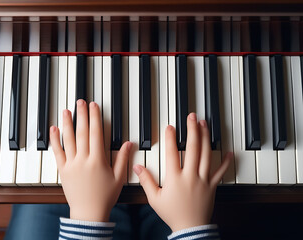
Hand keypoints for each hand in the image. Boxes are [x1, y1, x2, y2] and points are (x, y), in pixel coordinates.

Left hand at [50, 100, 131, 221]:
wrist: (89, 213)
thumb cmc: (105, 196)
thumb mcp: (118, 177)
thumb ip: (123, 158)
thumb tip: (130, 143)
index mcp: (97, 160)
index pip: (96, 133)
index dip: (95, 118)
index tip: (94, 106)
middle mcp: (83, 159)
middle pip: (82, 132)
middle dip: (82, 115)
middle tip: (80, 102)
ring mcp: (71, 164)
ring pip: (68, 139)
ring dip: (67, 124)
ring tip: (67, 111)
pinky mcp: (63, 170)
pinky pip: (57, 152)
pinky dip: (55, 140)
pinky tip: (54, 129)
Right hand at [133, 113, 231, 231]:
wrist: (190, 229)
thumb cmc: (172, 214)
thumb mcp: (154, 198)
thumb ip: (146, 181)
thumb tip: (136, 167)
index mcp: (174, 178)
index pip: (172, 153)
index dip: (170, 138)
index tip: (170, 126)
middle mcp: (190, 175)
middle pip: (193, 148)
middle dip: (192, 130)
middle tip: (192, 116)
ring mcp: (203, 179)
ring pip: (206, 154)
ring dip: (206, 138)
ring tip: (205, 125)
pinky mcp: (212, 185)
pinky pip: (220, 171)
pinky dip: (225, 161)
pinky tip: (228, 151)